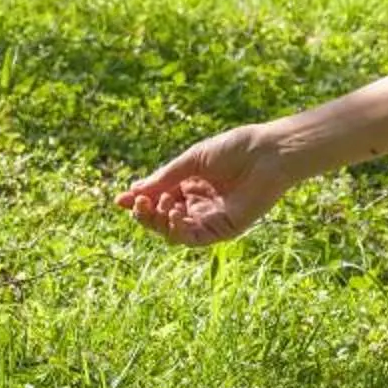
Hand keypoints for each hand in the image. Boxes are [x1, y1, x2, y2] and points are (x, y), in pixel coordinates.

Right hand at [118, 125, 293, 244]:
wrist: (268, 153)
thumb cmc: (234, 149)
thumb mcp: (192, 161)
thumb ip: (165, 178)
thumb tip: (133, 191)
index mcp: (189, 185)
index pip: (157, 200)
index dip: (138, 202)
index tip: (119, 199)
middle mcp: (197, 205)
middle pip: (161, 219)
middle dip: (145, 213)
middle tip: (139, 203)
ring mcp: (209, 219)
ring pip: (173, 232)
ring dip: (159, 222)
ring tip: (162, 204)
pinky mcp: (224, 229)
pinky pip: (193, 238)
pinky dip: (179, 230)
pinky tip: (176, 215)